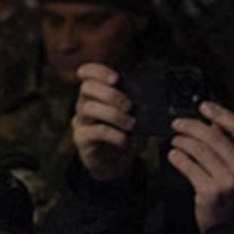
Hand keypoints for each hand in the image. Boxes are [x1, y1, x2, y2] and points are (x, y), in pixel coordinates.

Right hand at [69, 62, 139, 182]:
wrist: (115, 162)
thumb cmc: (125, 133)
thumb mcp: (134, 114)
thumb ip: (136, 102)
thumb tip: (153, 93)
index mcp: (96, 93)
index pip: (86, 72)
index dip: (98, 71)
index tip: (115, 78)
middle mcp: (84, 103)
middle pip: (87, 88)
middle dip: (110, 94)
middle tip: (129, 106)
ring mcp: (81, 121)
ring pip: (89, 108)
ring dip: (114, 115)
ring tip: (131, 124)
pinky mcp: (81, 138)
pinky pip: (95, 131)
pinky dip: (114, 134)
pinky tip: (125, 139)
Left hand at [169, 101, 233, 232]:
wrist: (232, 225)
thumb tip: (214, 121)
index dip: (220, 113)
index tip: (204, 107)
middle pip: (215, 136)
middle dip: (192, 126)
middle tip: (178, 124)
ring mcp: (228, 181)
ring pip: (199, 150)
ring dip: (182, 141)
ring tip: (175, 140)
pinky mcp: (209, 191)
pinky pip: (188, 167)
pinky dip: (178, 158)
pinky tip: (173, 155)